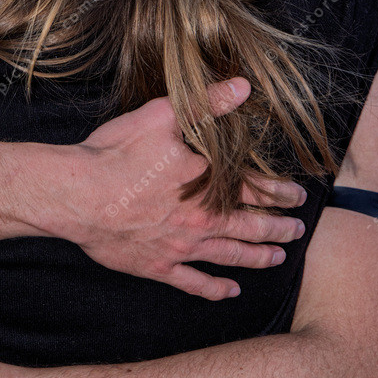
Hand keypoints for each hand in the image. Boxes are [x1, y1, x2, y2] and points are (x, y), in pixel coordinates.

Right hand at [68, 78, 305, 300]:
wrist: (78, 194)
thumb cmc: (117, 153)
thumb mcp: (163, 114)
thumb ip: (206, 102)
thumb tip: (242, 85)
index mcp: (206, 182)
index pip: (255, 189)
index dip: (280, 193)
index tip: (299, 197)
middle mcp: (202, 219)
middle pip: (251, 226)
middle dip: (278, 229)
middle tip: (297, 231)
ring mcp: (181, 247)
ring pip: (231, 256)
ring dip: (258, 258)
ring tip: (278, 258)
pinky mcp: (158, 266)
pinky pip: (195, 283)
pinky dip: (216, 289)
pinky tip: (230, 292)